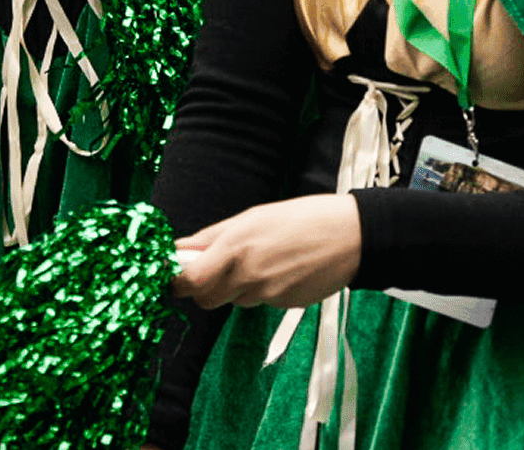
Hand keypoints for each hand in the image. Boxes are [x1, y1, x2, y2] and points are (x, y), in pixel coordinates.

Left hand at [173, 195, 360, 310]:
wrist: (349, 236)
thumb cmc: (300, 217)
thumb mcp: (252, 216)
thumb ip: (215, 236)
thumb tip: (181, 248)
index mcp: (236, 247)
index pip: (190, 280)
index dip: (177, 279)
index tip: (174, 272)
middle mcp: (247, 275)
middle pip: (205, 298)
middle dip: (201, 286)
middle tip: (210, 267)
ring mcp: (266, 295)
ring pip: (232, 300)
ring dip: (232, 286)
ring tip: (257, 259)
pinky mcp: (282, 306)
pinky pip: (258, 301)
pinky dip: (258, 289)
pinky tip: (278, 268)